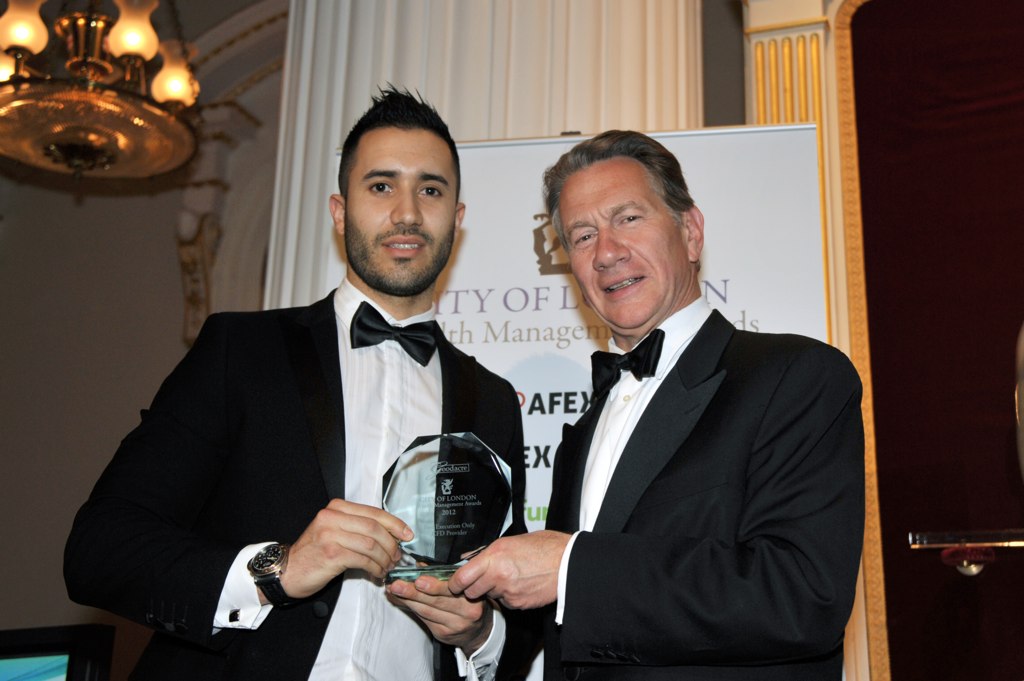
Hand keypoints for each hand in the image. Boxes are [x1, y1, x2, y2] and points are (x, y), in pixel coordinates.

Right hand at [275, 499, 411, 600]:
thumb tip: (392, 534)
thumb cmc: (315, 552)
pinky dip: (375, 567)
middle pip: (375, 528)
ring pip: (371, 544)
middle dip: (391, 544)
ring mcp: (330, 534)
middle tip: (398, 557)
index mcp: (337, 507)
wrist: (288, 570)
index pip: (374, 512)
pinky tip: (377, 573)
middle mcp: (332, 517)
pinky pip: (363, 559)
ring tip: (388, 567)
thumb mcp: (334, 530)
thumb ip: (358, 527)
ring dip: (385, 558)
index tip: (407, 534)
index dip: (394, 524)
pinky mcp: (331, 554)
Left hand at [386, 575, 492, 654]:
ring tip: (393, 591)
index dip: (434, 584)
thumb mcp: (466, 586)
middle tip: (397, 584)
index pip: (452, 589)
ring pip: (427, 611)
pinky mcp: (443, 634)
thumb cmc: (470, 601)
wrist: (479, 632)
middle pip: (436, 601)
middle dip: (414, 592)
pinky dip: (410, 609)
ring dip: (408, 600)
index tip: (418, 578)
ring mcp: (455, 625)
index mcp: (474, 595)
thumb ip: (447, 575)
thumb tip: (421, 565)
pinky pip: (424, 620)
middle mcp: (467, 612)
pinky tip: (400, 601)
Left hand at [448, 530, 569, 609]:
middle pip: (471, 592)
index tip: (455, 584)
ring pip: (489, 596)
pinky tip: (521, 584)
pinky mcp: (518, 603)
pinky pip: (506, 602)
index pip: (461, 577)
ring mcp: (508, 591)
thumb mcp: (510, 541)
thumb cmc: (544, 547)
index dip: (455, 583)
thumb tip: (467, 559)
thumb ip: (485, 552)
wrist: (568, 562)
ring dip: (493, 591)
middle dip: (473, 589)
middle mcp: (498, 574)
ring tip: (510, 577)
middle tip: (482, 581)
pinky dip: (509, 596)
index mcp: (494, 555)